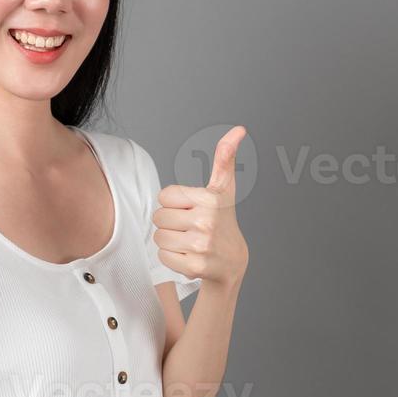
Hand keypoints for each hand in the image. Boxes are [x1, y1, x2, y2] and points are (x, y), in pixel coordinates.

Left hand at [150, 126, 249, 287]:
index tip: (191, 209)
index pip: (164, 196)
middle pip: (158, 217)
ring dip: (169, 241)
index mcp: (210, 198)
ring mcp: (201, 246)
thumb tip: (239, 129)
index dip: (173, 203)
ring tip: (188, 241)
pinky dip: (172, 258)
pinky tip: (189, 256)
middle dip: (170, 223)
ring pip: (158, 237)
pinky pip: (163, 256)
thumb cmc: (222, 220)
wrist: (232, 262)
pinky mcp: (194, 267)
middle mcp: (207, 221)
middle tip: (189, 227)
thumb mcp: (224, 188)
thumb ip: (225, 157)